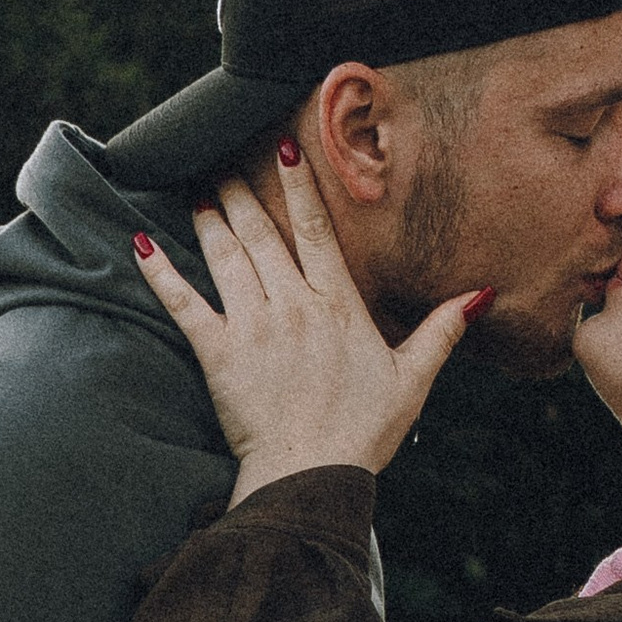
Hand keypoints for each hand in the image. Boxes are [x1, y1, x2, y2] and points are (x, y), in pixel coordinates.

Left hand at [133, 150, 487, 499]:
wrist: (313, 473)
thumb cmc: (364, 431)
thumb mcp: (413, 379)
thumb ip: (441, 331)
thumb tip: (479, 294)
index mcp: (338, 305)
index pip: (317, 230)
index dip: (298, 186)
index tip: (283, 148)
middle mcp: (293, 305)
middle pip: (262, 234)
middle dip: (240, 193)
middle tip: (221, 161)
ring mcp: (253, 326)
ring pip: (226, 257)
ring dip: (209, 220)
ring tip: (196, 191)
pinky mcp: (218, 353)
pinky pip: (184, 303)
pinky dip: (161, 272)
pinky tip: (143, 244)